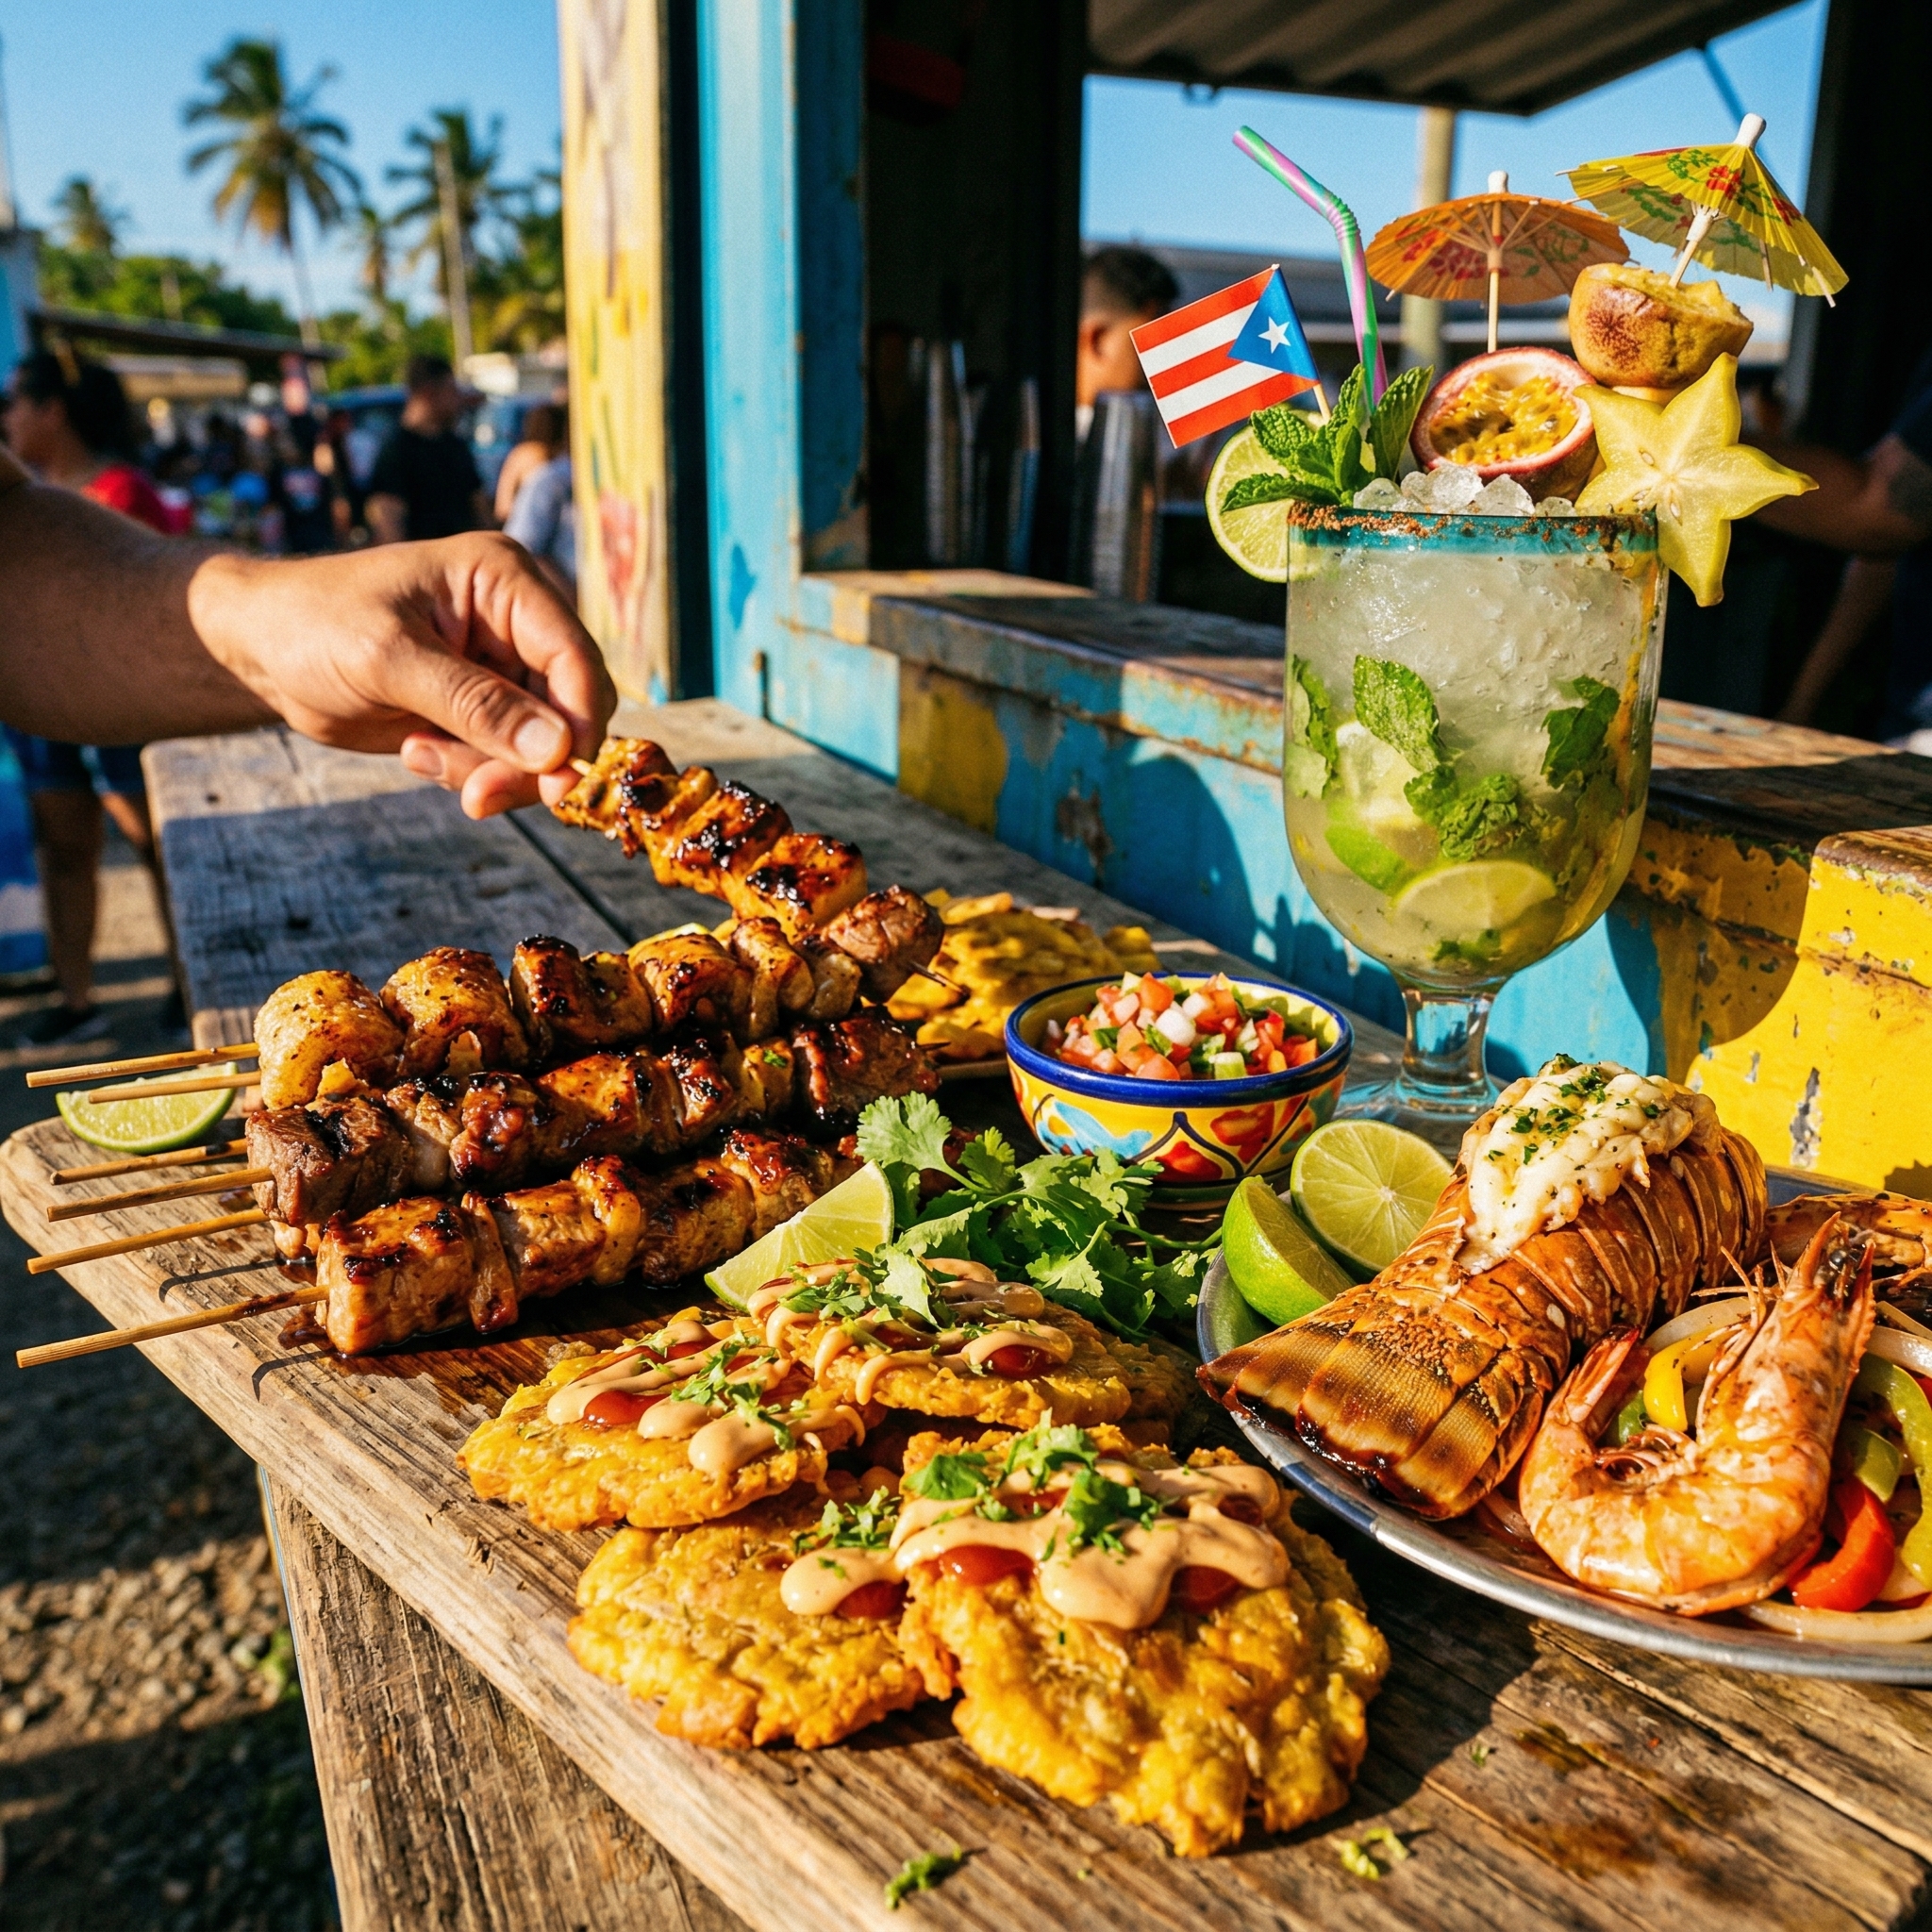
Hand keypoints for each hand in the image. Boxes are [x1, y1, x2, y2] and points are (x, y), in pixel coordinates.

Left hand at [188, 534, 616, 816]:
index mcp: (506, 581)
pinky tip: (417, 750)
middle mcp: (518, 621)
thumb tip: (556, 751)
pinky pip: (506, 759)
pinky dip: (471, 771)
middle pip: (569, 711)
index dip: (578, 726)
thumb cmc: (313, 623)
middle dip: (528, 762)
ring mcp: (502, 667)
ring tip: (421, 756)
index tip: (558, 785)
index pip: (576, 660)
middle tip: (476, 797)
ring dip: (489, 770)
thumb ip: (474, 704)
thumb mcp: (389, 659)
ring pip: (540, 746)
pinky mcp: (482, 707)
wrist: (260, 644)